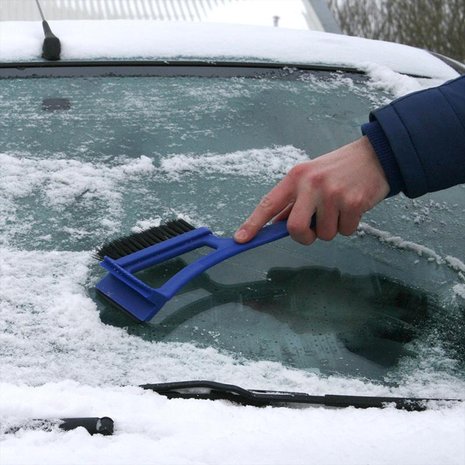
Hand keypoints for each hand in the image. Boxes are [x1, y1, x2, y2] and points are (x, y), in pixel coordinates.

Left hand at [234, 136, 389, 244]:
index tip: (241, 239)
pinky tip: (353, 207)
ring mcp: (332, 193)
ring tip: (340, 208)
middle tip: (314, 230)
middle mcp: (311, 184)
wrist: (376, 156)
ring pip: (324, 234)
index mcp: (296, 177)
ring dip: (332, 228)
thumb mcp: (311, 177)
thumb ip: (293, 201)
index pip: (268, 203)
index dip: (253, 224)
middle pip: (295, 229)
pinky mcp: (353, 202)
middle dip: (305, 237)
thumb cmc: (338, 170)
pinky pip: (345, 231)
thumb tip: (275, 224)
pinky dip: (349, 226)